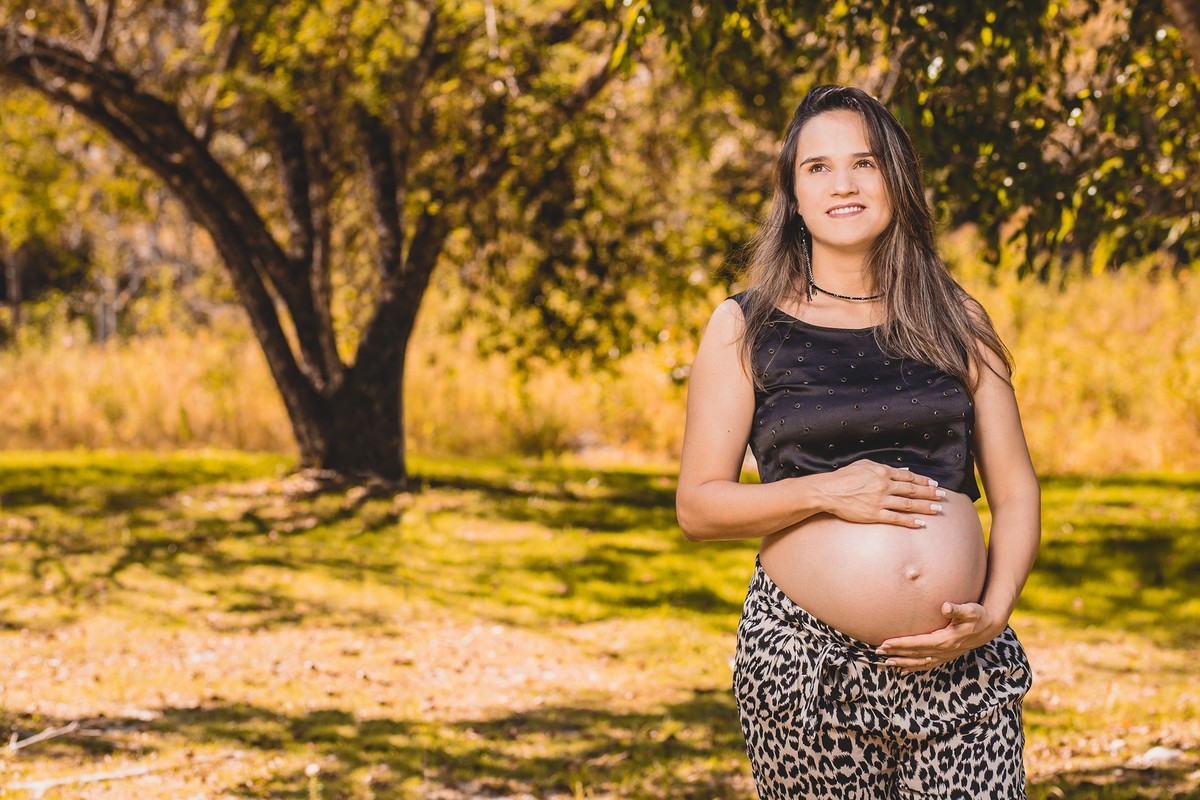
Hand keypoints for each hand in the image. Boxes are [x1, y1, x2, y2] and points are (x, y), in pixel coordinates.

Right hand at [811, 460, 945, 528]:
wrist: (828, 491)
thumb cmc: (844, 477)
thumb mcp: (864, 465)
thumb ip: (884, 467)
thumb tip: (903, 471)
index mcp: (882, 471)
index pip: (908, 476)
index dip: (923, 481)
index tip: (934, 484)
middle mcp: (884, 485)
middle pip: (912, 490)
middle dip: (930, 493)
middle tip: (943, 496)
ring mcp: (880, 501)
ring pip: (908, 504)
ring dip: (925, 507)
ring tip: (937, 509)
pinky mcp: (874, 514)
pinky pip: (896, 518)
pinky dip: (910, 521)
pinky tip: (920, 523)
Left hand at [875, 602, 1003, 672]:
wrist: (990, 627)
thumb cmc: (978, 616)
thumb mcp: (970, 610)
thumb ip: (957, 609)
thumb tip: (945, 606)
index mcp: (945, 640)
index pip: (917, 643)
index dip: (900, 644)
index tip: (885, 643)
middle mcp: (944, 651)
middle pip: (915, 654)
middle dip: (896, 653)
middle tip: (878, 651)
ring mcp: (945, 655)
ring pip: (920, 662)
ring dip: (903, 663)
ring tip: (887, 662)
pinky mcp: (947, 656)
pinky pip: (928, 665)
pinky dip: (915, 668)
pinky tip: (904, 669)